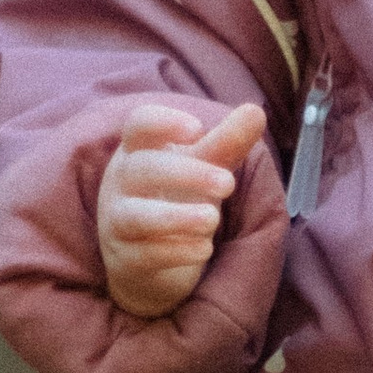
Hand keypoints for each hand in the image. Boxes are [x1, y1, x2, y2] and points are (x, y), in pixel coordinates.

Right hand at [98, 99, 267, 316]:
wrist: (146, 261)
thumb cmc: (173, 199)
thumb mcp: (201, 168)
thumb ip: (225, 142)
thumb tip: (256, 111)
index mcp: (137, 151)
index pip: (138, 124)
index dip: (163, 122)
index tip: (197, 129)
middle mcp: (120, 184)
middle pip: (141, 169)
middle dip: (186, 173)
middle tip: (228, 184)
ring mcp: (116, 222)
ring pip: (135, 216)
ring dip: (177, 217)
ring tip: (213, 218)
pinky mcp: (125, 259)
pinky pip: (145, 254)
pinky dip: (177, 251)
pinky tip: (205, 248)